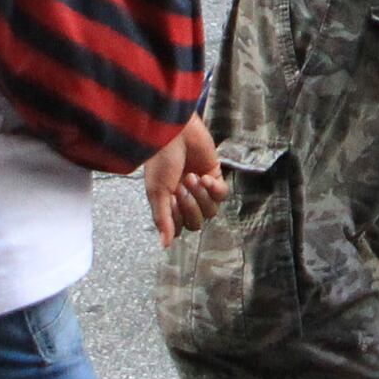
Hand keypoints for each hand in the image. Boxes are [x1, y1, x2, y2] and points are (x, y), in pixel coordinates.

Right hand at [140, 117, 227, 242]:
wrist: (173, 132)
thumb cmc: (160, 159)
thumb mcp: (157, 192)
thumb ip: (162, 219)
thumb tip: (165, 245)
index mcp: (168, 203)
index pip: (180, 228)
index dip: (178, 218)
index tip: (170, 199)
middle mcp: (185, 198)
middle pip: (197, 222)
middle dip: (190, 206)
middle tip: (181, 186)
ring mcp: (200, 188)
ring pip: (211, 211)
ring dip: (202, 196)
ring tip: (192, 177)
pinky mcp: (214, 175)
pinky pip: (222, 195)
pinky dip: (215, 189)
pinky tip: (205, 176)